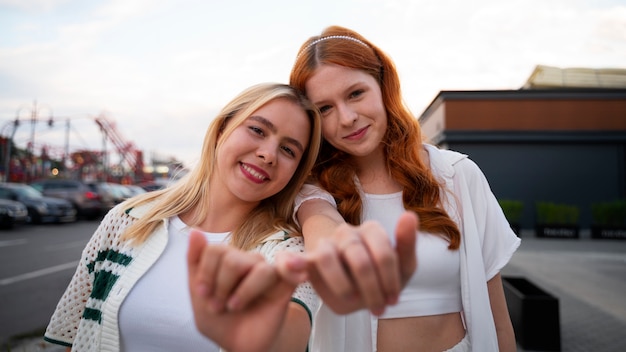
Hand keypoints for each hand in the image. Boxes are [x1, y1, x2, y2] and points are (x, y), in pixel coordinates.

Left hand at [187, 231, 305, 351]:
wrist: (239, 346)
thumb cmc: (220, 321)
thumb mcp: (198, 294)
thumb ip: (195, 261)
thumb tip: (195, 230)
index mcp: (227, 260)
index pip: (214, 250)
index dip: (206, 273)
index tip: (203, 295)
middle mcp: (247, 262)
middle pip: (231, 258)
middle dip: (220, 286)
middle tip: (219, 306)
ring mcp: (266, 271)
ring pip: (254, 263)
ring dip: (240, 292)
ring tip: (235, 307)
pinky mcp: (285, 283)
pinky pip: (281, 270)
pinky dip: (286, 268)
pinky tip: (288, 278)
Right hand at [305, 211, 417, 314]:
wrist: (354, 288)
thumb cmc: (381, 275)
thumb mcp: (402, 267)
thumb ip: (407, 244)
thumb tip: (409, 215)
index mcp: (371, 230)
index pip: (382, 252)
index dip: (389, 280)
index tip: (393, 300)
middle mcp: (347, 232)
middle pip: (358, 259)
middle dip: (371, 289)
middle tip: (377, 308)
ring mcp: (325, 244)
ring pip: (328, 257)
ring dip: (343, 285)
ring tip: (352, 301)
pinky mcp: (308, 260)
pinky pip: (296, 259)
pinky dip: (294, 264)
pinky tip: (299, 272)